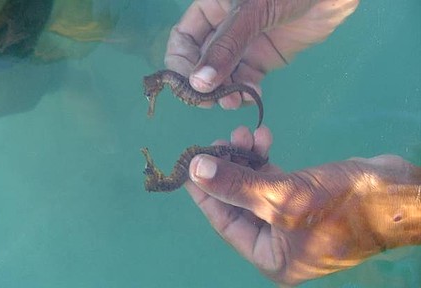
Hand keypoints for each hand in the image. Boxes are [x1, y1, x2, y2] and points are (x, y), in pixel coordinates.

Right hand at [165, 0, 358, 108]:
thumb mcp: (251, 13)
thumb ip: (225, 47)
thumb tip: (198, 83)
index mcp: (211, 8)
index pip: (183, 40)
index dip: (181, 64)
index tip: (189, 86)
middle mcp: (222, 29)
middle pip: (200, 62)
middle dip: (203, 84)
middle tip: (209, 102)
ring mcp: (243, 45)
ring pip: (222, 76)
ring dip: (224, 92)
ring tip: (232, 103)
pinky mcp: (262, 59)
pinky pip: (245, 80)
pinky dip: (245, 92)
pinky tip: (251, 98)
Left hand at [184, 125, 420, 285]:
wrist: (399, 193)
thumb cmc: (343, 205)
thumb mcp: (282, 197)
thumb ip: (235, 185)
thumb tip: (195, 171)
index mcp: (271, 256)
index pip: (225, 223)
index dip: (205, 194)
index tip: (189, 166)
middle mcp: (278, 241)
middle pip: (239, 202)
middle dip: (230, 168)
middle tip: (221, 140)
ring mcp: (291, 219)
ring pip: (256, 186)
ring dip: (248, 159)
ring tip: (244, 133)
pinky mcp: (304, 197)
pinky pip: (275, 178)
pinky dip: (267, 159)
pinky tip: (263, 138)